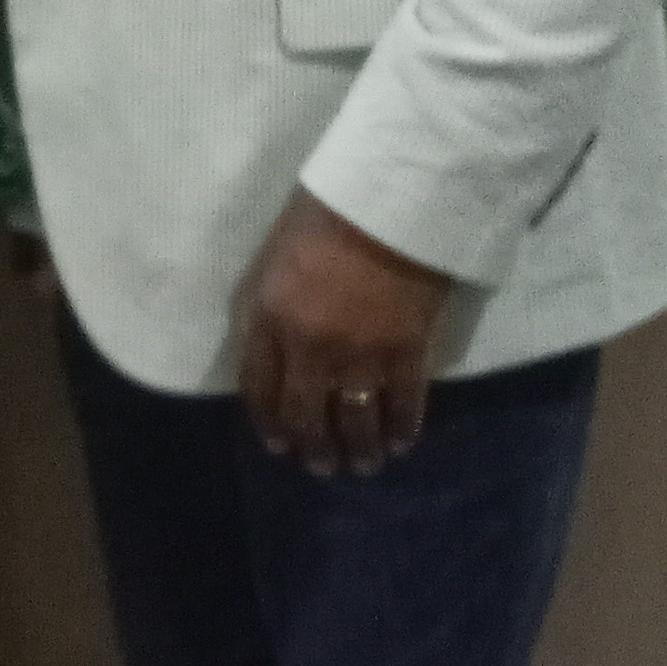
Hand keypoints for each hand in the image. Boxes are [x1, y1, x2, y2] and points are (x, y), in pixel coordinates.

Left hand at [235, 186, 452, 474]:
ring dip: (357, 450)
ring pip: (354, 422)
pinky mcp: (407, 353)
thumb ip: (265, 307)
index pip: (259, 389)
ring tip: (362, 465)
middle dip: (312, 449)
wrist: (395, 199)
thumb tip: (265, 348)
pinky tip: (401, 443)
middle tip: (322, 466)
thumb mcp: (274, 257)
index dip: (268, 423)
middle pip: (306, 416)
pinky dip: (401, 429)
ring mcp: (360, 355)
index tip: (278, 443)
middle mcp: (310, 349)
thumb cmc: (327, 214)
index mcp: (270, 321)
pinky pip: (403, 405)